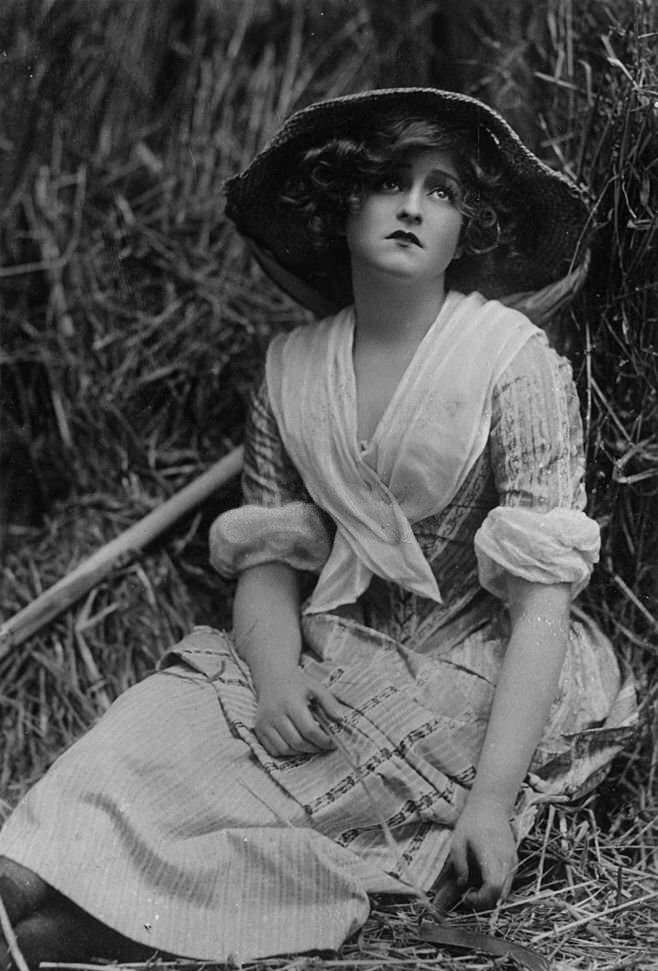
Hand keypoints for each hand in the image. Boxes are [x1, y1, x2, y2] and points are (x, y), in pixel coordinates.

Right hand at [254, 668, 343, 756]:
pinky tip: (296, 745)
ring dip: (301, 752)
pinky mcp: (259, 728)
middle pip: (297, 742)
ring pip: (285, 749)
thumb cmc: (298, 683)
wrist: (272, 677)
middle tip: (324, 746)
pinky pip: (273, 750)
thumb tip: (341, 720)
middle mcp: (275, 714)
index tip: (333, 743)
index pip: (309, 730)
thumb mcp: (316, 687)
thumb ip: (330, 703)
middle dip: (314, 748)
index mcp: (291, 703)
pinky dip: (286, 752)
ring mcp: (265, 723)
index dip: (323, 740)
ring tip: (312, 746)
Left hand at [448, 795, 517, 909]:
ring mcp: (512, 861)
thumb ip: (459, 864)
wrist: (491, 805)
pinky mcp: (514, 860)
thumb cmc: (472, 821)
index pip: (494, 887)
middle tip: (469, 896)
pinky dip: (497, 887)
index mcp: (491, 855)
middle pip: (502, 894)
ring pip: (506, 890)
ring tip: (475, 888)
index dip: (480, 899)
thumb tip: (462, 884)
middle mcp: (506, 861)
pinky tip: (483, 879)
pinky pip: (508, 882)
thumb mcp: (458, 841)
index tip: (466, 896)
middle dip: (485, 902)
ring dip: (491, 895)